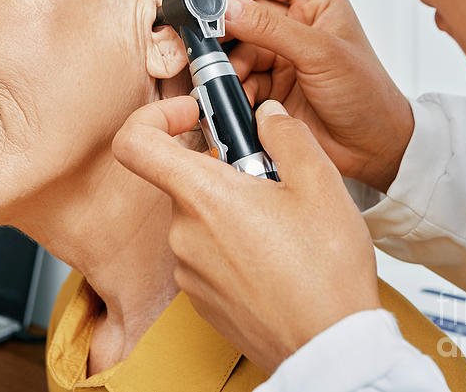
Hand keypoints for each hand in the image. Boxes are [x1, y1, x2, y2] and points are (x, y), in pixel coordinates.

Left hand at [112, 96, 380, 372]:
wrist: (330, 348)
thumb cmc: (326, 271)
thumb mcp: (320, 184)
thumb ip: (287, 135)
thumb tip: (266, 117)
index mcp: (203, 197)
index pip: (135, 143)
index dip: (155, 117)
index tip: (192, 116)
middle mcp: (183, 234)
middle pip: (183, 180)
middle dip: (224, 170)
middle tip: (271, 181)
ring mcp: (188, 271)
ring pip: (199, 218)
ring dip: (232, 209)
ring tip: (283, 226)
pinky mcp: (201, 298)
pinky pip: (206, 253)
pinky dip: (232, 244)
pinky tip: (276, 258)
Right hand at [222, 0, 413, 192]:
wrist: (373, 150)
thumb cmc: (366, 94)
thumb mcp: (319, 53)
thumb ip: (270, 27)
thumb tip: (227, 5)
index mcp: (314, 3)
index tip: (209, 0)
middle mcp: (295, 26)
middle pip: (243, 15)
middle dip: (225, 30)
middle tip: (207, 42)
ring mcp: (280, 58)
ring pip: (236, 51)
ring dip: (229, 66)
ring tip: (232, 80)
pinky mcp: (270, 88)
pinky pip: (239, 81)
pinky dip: (236, 90)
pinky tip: (244, 100)